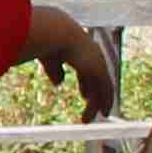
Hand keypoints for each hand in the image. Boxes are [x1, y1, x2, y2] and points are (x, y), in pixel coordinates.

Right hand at [22, 5, 121, 126]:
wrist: (55, 34)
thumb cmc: (47, 42)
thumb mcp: (49, 59)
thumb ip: (54, 70)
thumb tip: (59, 83)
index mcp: (82, 50)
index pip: (88, 70)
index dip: (86, 83)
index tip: (84, 94)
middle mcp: (94, 56)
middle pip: (97, 80)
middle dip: (95, 93)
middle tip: (93, 106)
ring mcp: (98, 63)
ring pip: (101, 88)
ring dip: (96, 104)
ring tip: (92, 118)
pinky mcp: (99, 70)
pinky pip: (105, 91)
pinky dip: (104, 103)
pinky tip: (101, 113)